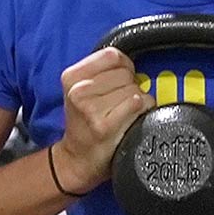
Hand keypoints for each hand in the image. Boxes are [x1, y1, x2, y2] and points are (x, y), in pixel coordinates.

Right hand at [54, 46, 151, 192]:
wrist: (77, 159)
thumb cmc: (83, 123)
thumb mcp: (79, 90)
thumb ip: (100, 71)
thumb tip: (129, 61)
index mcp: (71, 77)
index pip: (112, 55)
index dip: (124, 66)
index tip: (120, 79)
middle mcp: (79, 91)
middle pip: (126, 73)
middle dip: (130, 86)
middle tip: (118, 103)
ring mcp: (91, 109)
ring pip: (135, 89)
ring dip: (137, 101)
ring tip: (122, 113)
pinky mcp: (105, 126)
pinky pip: (138, 105)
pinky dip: (142, 111)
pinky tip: (129, 120)